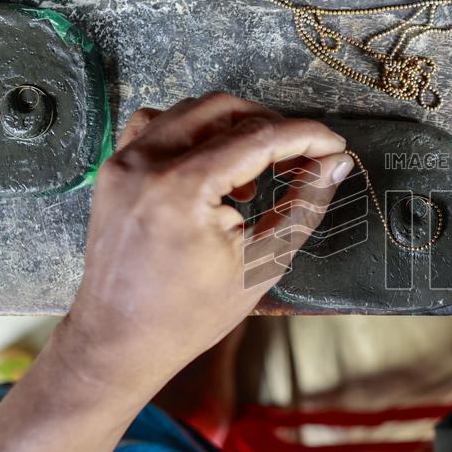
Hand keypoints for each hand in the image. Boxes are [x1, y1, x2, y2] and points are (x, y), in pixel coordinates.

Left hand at [57, 93, 351, 401]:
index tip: (335, 145)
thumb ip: (304, 206)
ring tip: (254, 176)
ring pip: (191, 112)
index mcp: (182, 189)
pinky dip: (192, 133)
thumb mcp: (262, 264)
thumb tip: (337, 164)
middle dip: (272, 128)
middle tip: (301, 158)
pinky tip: (210, 168)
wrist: (121, 341)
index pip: (259, 138)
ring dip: (233, 130)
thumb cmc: (190, 315)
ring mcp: (123, 163)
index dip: (306, 136)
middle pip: (225, 111)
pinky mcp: (114, 170)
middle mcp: (146, 163)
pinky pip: (156, 125)